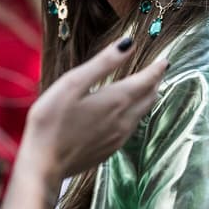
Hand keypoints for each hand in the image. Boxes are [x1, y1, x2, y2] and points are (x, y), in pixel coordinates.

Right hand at [0, 37, 166, 208]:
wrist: (43, 166)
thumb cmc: (51, 121)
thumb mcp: (73, 83)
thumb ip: (103, 62)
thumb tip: (128, 43)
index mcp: (116, 100)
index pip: (146, 81)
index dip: (157, 69)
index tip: (165, 60)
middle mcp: (123, 120)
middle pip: (148, 98)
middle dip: (154, 82)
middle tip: (158, 72)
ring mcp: (118, 138)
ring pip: (141, 114)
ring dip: (146, 98)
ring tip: (145, 88)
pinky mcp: (109, 150)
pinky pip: (131, 128)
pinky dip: (135, 114)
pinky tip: (126, 113)